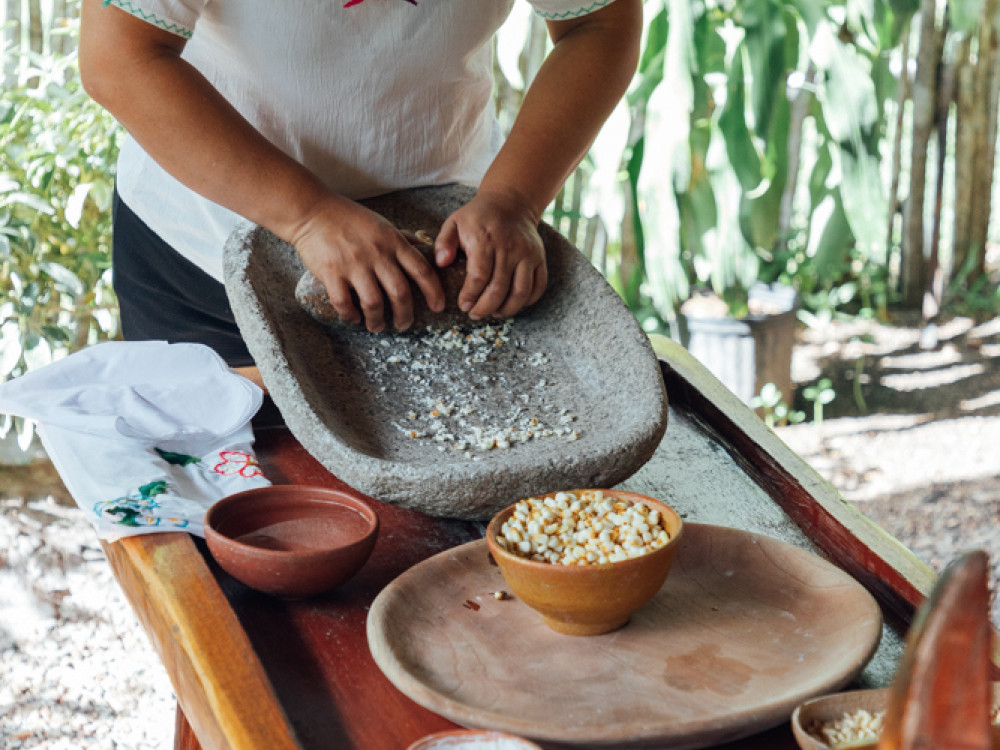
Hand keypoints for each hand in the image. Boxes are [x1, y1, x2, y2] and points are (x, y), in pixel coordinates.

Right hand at [289, 195, 444, 332]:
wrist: (312, 211)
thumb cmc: (349, 218)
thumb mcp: (382, 224)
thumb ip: (403, 238)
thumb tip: (424, 247)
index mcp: (393, 242)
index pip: (422, 270)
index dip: (433, 291)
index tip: (438, 307)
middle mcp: (377, 254)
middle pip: (400, 292)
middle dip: (405, 314)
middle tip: (404, 324)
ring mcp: (354, 264)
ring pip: (374, 302)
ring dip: (378, 320)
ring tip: (377, 326)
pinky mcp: (332, 272)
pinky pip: (344, 302)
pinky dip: (351, 315)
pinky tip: (354, 318)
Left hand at [434, 190, 547, 319]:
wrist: (510, 202)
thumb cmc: (477, 217)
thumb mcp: (454, 222)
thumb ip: (443, 242)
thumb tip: (441, 263)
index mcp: (485, 240)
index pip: (479, 276)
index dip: (471, 296)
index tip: (463, 306)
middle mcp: (509, 248)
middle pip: (499, 288)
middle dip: (485, 308)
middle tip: (475, 314)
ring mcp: (527, 254)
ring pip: (521, 292)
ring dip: (507, 309)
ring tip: (494, 313)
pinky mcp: (539, 258)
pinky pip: (538, 286)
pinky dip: (527, 301)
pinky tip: (513, 304)